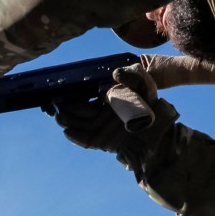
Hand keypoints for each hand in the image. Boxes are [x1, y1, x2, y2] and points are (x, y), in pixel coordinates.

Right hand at [55, 63, 177, 156]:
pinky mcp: (100, 142)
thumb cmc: (150, 105)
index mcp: (105, 98)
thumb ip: (133, 74)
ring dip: (67, 120)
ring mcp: (99, 128)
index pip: (84, 95)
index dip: (73, 93)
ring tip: (60, 116)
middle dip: (66, 107)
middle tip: (57, 105)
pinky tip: (67, 131)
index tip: (63, 90)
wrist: (157, 130)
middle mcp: (99, 112)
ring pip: (78, 124)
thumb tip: (115, 73)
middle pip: (77, 110)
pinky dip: (75, 136)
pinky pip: (84, 140)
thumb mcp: (145, 84)